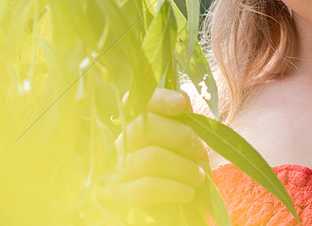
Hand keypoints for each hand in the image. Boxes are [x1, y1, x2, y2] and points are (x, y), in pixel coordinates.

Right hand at [104, 87, 209, 206]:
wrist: (177, 216)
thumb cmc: (180, 177)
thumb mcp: (185, 148)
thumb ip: (181, 122)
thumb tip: (179, 99)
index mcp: (130, 129)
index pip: (135, 103)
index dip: (158, 99)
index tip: (181, 104)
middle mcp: (116, 146)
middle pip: (143, 127)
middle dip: (179, 136)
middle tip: (198, 151)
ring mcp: (113, 171)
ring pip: (151, 157)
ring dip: (183, 167)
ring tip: (198, 177)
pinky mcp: (118, 196)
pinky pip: (148, 187)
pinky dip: (174, 188)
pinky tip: (188, 193)